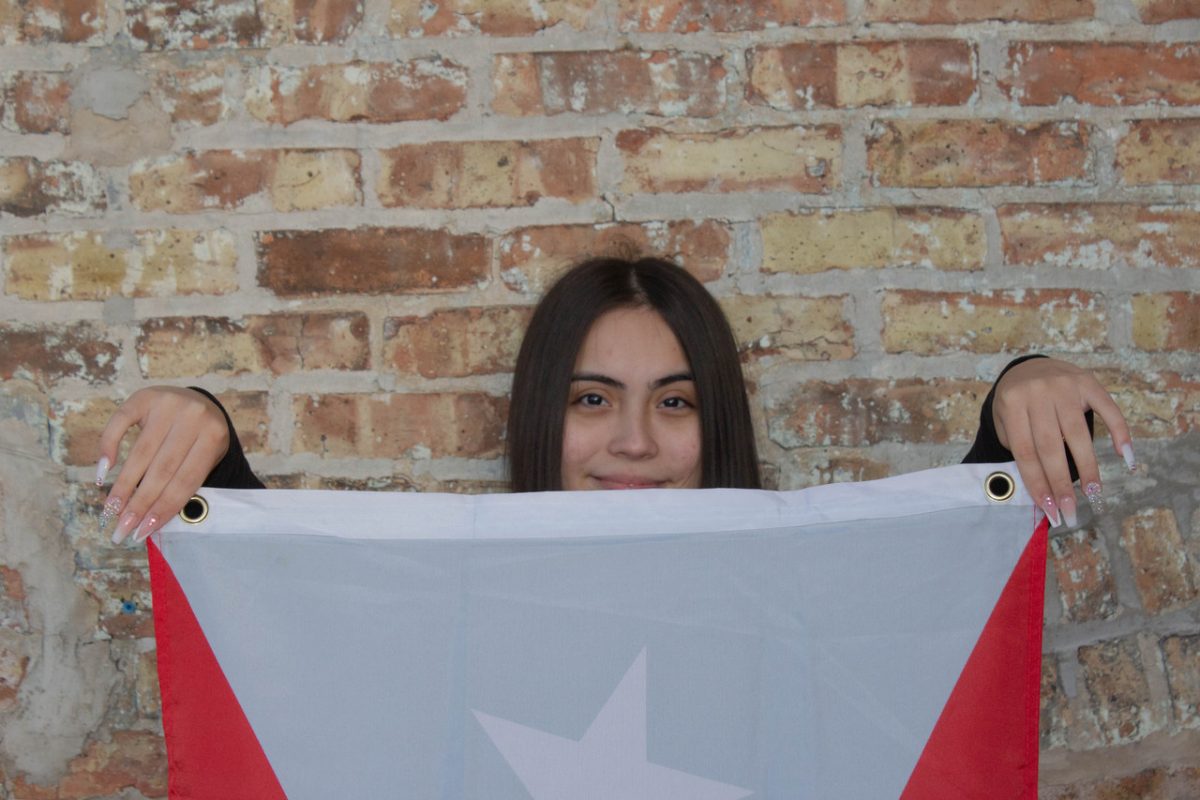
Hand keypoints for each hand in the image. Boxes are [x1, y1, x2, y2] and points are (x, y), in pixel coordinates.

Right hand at [96, 387, 229, 543]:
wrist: (199, 401)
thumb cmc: (200, 438)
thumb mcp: (206, 455)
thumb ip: (185, 479)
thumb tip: (151, 520)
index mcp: (213, 437)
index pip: (185, 481)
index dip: (163, 508)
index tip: (142, 532)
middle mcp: (192, 417)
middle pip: (161, 470)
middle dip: (139, 504)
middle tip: (121, 529)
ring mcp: (168, 404)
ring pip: (141, 453)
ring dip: (123, 486)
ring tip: (111, 511)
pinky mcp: (144, 396)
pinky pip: (120, 422)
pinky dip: (109, 447)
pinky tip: (103, 471)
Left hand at [992, 358, 1132, 527]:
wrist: (1029, 367)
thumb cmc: (1016, 403)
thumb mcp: (1005, 420)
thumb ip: (1018, 447)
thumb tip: (1041, 491)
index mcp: (1012, 404)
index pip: (1025, 452)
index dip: (1037, 483)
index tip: (1050, 509)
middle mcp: (1038, 393)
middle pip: (1050, 446)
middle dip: (1061, 483)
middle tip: (1071, 511)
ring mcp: (1064, 386)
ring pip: (1078, 433)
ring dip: (1088, 467)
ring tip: (1094, 493)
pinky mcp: (1088, 382)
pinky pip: (1108, 409)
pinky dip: (1119, 432)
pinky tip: (1125, 456)